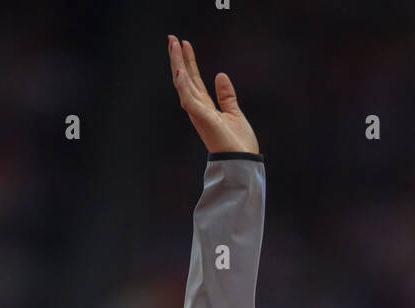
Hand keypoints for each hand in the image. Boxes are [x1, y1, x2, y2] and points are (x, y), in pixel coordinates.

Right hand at [168, 35, 259, 154]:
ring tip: (173, 44)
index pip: (194, 81)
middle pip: (185, 79)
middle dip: (178, 58)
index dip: (189, 62)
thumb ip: (226, 96)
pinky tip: (180, 70)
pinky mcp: (201, 118)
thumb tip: (221, 75)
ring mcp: (198, 114)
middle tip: (172, 38)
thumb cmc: (239, 144)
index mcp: (206, 108)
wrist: (243, 162)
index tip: (185, 44)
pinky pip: (188, 98)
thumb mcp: (234, 114)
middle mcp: (198, 110)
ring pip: (183, 84)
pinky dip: (183, 85)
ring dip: (177, 64)